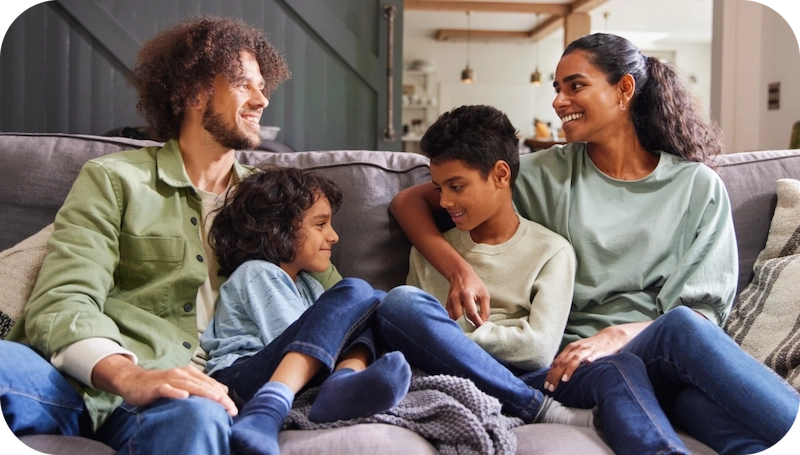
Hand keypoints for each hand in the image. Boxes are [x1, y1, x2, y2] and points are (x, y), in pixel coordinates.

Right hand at [92, 355, 237, 416]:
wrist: (134, 381)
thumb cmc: (161, 385)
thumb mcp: (183, 384)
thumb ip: (201, 386)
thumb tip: (222, 391)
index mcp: (190, 373)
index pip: (210, 384)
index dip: (223, 396)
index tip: (233, 409)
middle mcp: (182, 373)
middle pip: (203, 385)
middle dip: (218, 397)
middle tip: (231, 408)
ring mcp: (169, 379)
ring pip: (189, 385)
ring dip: (203, 392)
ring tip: (216, 399)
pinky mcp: (156, 386)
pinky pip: (167, 389)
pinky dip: (175, 392)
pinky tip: (184, 396)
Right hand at [446, 265, 489, 326]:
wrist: (459, 274)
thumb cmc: (474, 283)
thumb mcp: (484, 294)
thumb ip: (485, 309)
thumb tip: (484, 322)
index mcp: (466, 294)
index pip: (471, 313)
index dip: (477, 322)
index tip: (481, 328)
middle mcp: (456, 298)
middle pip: (460, 318)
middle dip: (467, 326)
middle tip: (475, 330)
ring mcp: (449, 301)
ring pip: (453, 318)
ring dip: (461, 325)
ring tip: (469, 329)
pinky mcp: (447, 303)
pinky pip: (450, 316)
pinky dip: (455, 321)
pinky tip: (462, 324)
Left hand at [544, 323, 646, 392]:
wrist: (610, 337)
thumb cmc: (592, 347)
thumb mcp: (578, 352)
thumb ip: (568, 360)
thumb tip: (556, 373)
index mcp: (570, 349)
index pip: (556, 362)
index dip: (550, 374)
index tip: (546, 385)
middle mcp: (576, 348)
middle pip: (563, 362)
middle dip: (555, 375)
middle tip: (551, 387)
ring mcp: (587, 350)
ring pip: (575, 359)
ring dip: (568, 370)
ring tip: (564, 380)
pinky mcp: (599, 351)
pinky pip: (593, 355)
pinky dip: (589, 359)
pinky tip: (587, 363)